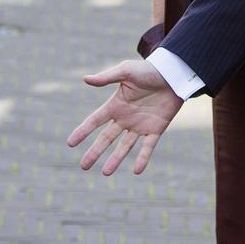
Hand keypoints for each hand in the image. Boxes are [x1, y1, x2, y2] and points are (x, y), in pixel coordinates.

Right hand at [67, 59, 184, 175]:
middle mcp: (125, 118)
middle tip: (83, 166)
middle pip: (106, 138)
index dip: (82, 131)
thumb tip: (85, 79)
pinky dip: (142, 158)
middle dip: (95, 152)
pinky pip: (148, 146)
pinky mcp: (156, 128)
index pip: (94, 121)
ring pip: (125, 146)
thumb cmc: (149, 70)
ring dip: (115, 159)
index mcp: (115, 105)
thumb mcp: (126, 71)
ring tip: (105, 173)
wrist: (174, 74)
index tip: (70, 144)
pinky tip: (137, 170)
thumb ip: (107, 77)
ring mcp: (140, 125)